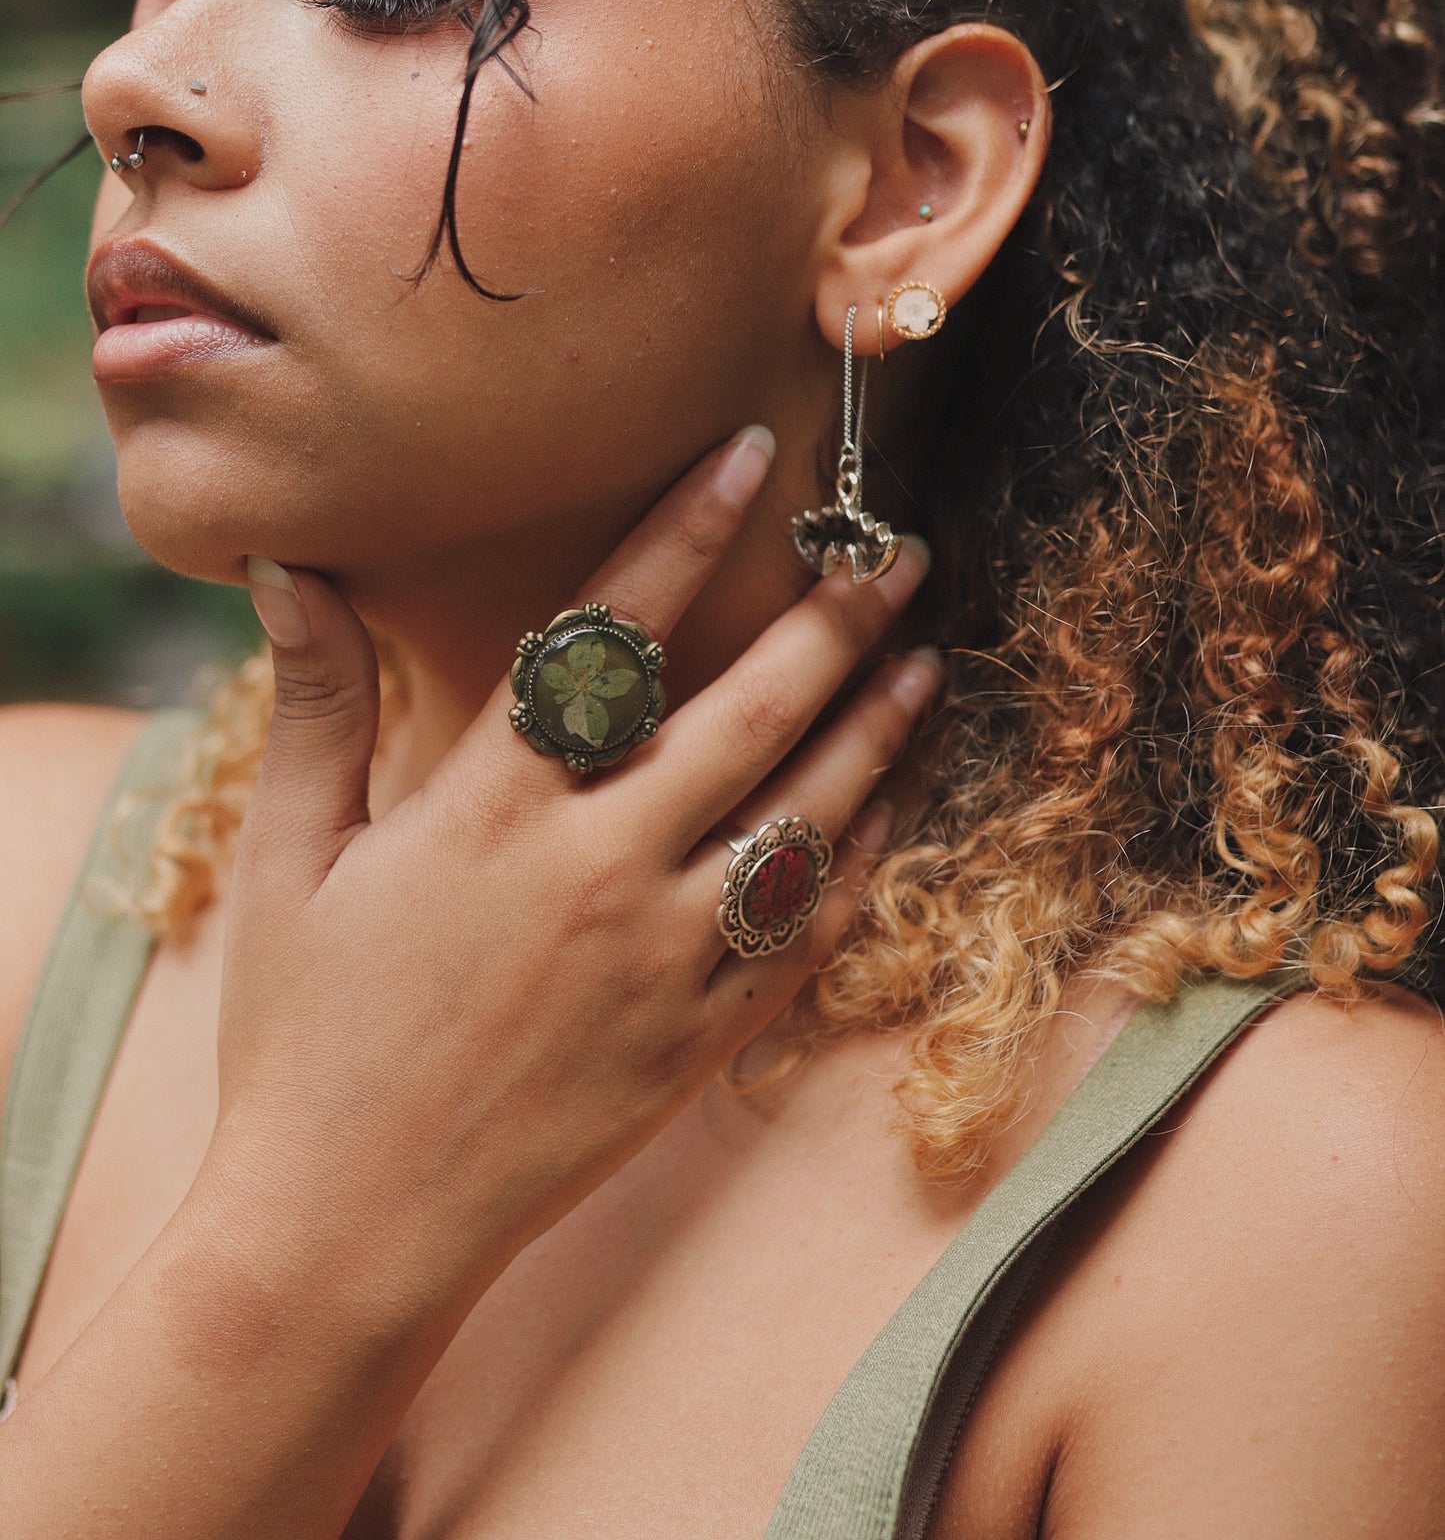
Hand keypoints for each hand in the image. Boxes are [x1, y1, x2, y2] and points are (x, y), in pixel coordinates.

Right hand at [213, 427, 937, 1331]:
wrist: (349, 1228)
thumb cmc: (305, 1034)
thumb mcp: (290, 858)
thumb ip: (315, 704)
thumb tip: (286, 568)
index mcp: (489, 805)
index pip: (609, 630)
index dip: (686, 529)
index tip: (754, 455)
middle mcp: (593, 867)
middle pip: (746, 712)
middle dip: (832, 619)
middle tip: (897, 549)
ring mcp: (660, 959)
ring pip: (801, 815)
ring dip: (874, 731)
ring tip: (924, 657)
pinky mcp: (698, 1041)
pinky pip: (804, 933)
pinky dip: (856, 864)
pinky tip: (891, 810)